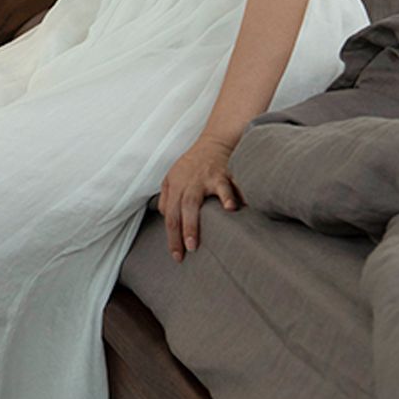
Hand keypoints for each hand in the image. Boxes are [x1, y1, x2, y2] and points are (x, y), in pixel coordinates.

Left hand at [158, 134, 244, 262]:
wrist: (214, 143)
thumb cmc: (192, 164)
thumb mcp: (172, 177)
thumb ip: (166, 197)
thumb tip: (165, 217)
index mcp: (174, 186)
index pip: (169, 215)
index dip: (172, 236)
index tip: (176, 254)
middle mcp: (187, 183)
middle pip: (180, 209)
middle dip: (183, 231)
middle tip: (187, 250)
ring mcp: (204, 179)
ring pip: (195, 201)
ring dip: (196, 221)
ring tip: (201, 239)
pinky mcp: (221, 175)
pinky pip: (225, 187)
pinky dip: (229, 197)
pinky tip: (233, 210)